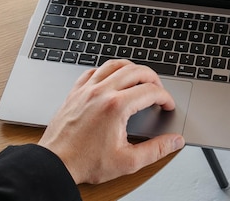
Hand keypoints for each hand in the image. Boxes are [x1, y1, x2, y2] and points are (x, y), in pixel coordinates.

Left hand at [37, 59, 184, 184]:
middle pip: (136, 71)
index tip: (167, 106)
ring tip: (140, 78)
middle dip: (153, 79)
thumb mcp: (128, 162)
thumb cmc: (86, 163)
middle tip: (159, 91)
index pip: (151, 91)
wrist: (55, 164)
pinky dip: (107, 71)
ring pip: (114, 65)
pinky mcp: (75, 92)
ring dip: (132, 68)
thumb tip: (175, 141)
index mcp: (117, 107)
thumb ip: (156, 150)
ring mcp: (87, 90)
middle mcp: (102, 92)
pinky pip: (93, 71)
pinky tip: (111, 79)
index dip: (165, 98)